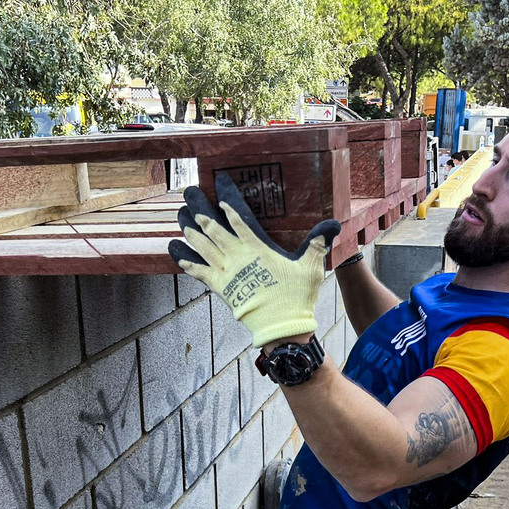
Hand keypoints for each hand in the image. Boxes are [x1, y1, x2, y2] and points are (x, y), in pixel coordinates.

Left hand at [168, 172, 340, 347]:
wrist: (280, 326)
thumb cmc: (296, 296)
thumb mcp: (310, 266)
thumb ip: (318, 242)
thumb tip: (335, 224)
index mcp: (257, 247)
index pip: (238, 216)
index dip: (228, 197)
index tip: (218, 182)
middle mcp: (236, 256)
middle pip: (212, 226)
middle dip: (199, 207)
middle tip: (189, 192)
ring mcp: (225, 272)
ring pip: (201, 245)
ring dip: (189, 228)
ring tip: (180, 214)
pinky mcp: (219, 287)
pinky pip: (197, 270)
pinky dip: (184, 259)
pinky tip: (173, 248)